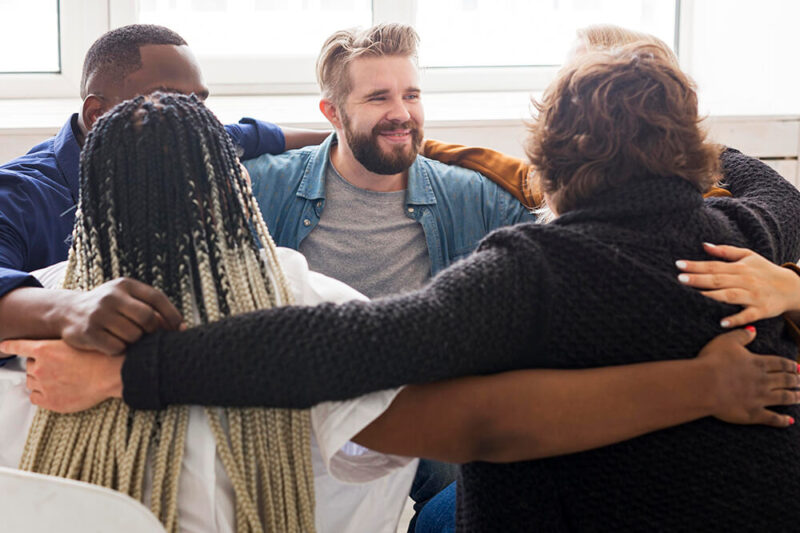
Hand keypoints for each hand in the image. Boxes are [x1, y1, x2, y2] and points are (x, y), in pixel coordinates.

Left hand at [0, 339, 122, 412]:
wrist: (112, 374)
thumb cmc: (100, 356)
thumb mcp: (77, 341)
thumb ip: (57, 346)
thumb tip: (49, 351)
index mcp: (44, 349)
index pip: (18, 346)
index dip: (9, 345)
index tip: (3, 345)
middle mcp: (40, 367)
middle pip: (29, 365)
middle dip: (39, 365)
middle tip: (57, 366)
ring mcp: (44, 385)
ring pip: (31, 382)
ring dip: (40, 379)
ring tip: (60, 378)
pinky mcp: (51, 401)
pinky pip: (34, 397)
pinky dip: (41, 394)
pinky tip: (54, 390)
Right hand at [55, 278, 182, 354]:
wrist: (67, 311)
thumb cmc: (108, 307)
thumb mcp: (126, 298)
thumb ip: (151, 307)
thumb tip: (182, 328)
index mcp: (125, 285)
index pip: (157, 298)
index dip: (172, 315)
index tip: (179, 329)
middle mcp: (111, 296)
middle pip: (147, 318)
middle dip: (153, 331)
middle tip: (149, 336)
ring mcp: (98, 314)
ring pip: (133, 336)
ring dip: (135, 342)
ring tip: (126, 337)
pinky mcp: (88, 332)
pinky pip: (117, 348)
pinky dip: (119, 350)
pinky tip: (112, 343)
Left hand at [676, 243, 799, 327]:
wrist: (792, 288)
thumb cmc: (765, 271)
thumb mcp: (748, 256)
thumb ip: (726, 251)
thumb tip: (704, 245)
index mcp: (740, 267)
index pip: (714, 265)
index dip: (696, 265)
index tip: (678, 264)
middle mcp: (745, 280)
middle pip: (718, 280)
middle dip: (699, 279)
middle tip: (679, 278)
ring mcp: (753, 296)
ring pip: (730, 296)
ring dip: (713, 296)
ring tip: (695, 296)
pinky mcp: (761, 311)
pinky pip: (747, 316)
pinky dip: (735, 319)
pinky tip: (721, 322)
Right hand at [697, 327, 798, 426]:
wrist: (704, 384)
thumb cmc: (713, 361)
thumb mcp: (726, 341)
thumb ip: (741, 335)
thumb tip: (753, 330)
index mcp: (758, 363)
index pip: (780, 364)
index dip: (790, 365)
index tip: (797, 367)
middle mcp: (763, 381)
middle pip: (786, 380)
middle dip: (795, 380)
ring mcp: (760, 398)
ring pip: (784, 398)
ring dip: (794, 397)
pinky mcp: (753, 413)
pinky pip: (772, 418)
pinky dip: (782, 420)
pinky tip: (789, 421)